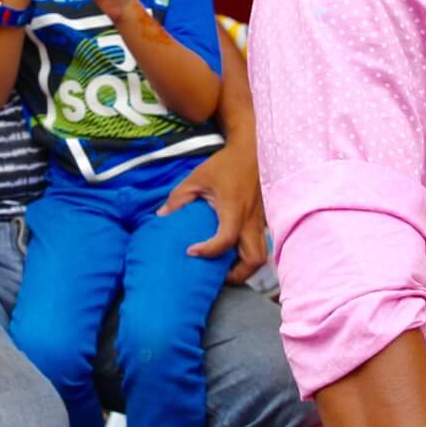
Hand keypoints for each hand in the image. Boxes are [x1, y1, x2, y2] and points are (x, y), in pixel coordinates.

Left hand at [161, 141, 268, 282]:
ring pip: (262, 255)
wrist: (251, 151)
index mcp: (233, 210)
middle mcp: (250, 220)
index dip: (208, 251)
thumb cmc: (225, 164)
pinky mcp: (263, 220)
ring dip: (245, 267)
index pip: (226, 240)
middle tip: (219, 275)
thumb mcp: (197, 178)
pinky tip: (233, 251)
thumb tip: (162, 215)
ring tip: (226, 267)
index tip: (191, 251)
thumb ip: (179, 198)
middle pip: (254, 260)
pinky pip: (260, 244)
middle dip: (238, 274)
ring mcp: (260, 221)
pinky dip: (248, 254)